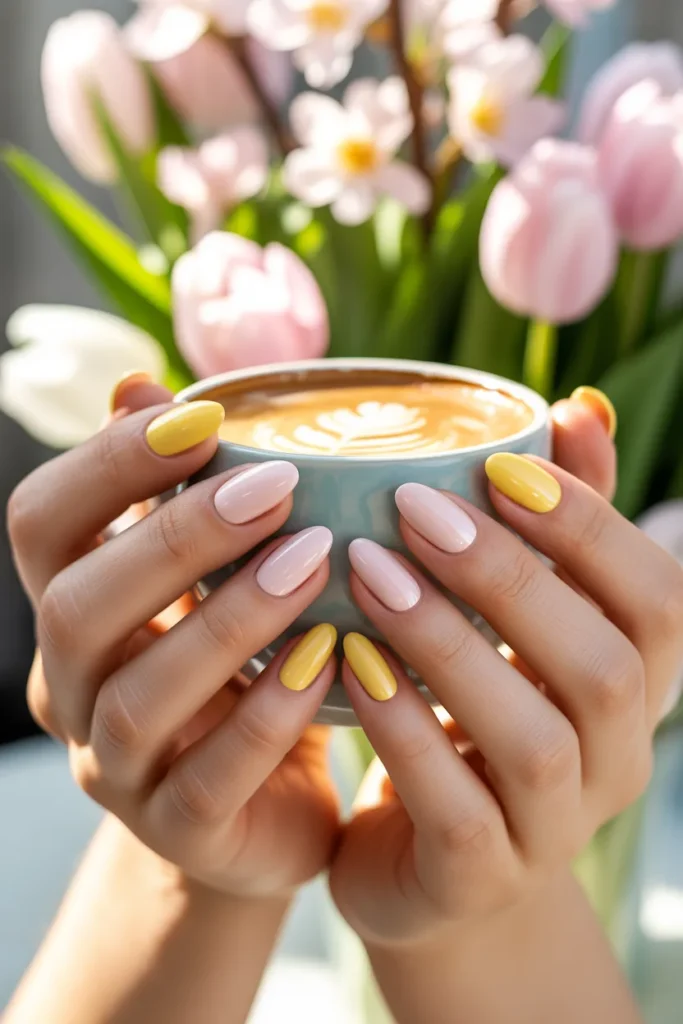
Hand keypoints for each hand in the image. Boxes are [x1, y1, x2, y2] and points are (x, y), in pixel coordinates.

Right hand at [8, 379, 338, 898]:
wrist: (263, 809)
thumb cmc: (243, 669)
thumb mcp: (210, 581)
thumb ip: (177, 494)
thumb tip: (141, 386)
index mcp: (75, 608)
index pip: (41, 523)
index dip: (108, 463)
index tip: (203, 417)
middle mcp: (73, 687)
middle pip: (77, 607)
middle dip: (176, 538)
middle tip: (277, 487)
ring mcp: (116, 769)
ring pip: (137, 698)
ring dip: (228, 620)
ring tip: (313, 560)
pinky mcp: (179, 830)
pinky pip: (209, 778)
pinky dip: (268, 715)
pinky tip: (329, 660)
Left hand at [330, 394, 682, 947]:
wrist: (430, 862)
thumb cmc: (471, 714)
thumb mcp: (517, 624)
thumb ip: (550, 527)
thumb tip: (577, 406)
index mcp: (635, 683)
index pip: (658, 597)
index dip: (590, 527)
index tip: (500, 468)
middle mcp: (617, 758)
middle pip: (601, 666)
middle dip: (509, 577)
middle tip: (414, 509)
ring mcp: (555, 829)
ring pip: (532, 738)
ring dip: (449, 645)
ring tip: (371, 573)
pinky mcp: (480, 878)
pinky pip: (456, 808)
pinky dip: (404, 729)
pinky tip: (349, 664)